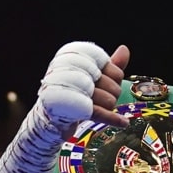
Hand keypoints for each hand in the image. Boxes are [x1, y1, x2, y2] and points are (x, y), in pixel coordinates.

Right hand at [0, 41, 130, 172]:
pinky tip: (123, 122)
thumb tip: (124, 49)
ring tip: (94, 108)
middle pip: (113, 86)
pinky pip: (100, 113)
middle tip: (96, 100)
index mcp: (74, 58)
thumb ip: (109, 65)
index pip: (113, 69)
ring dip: (107, 109)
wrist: (48, 121)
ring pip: (109, 100)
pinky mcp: (71, 108)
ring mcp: (69, 89)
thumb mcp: (92, 79)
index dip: (115, 79)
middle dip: (111, 96)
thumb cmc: (73, 96)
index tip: (104, 84)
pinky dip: (113, 119)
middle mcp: (70, 70)